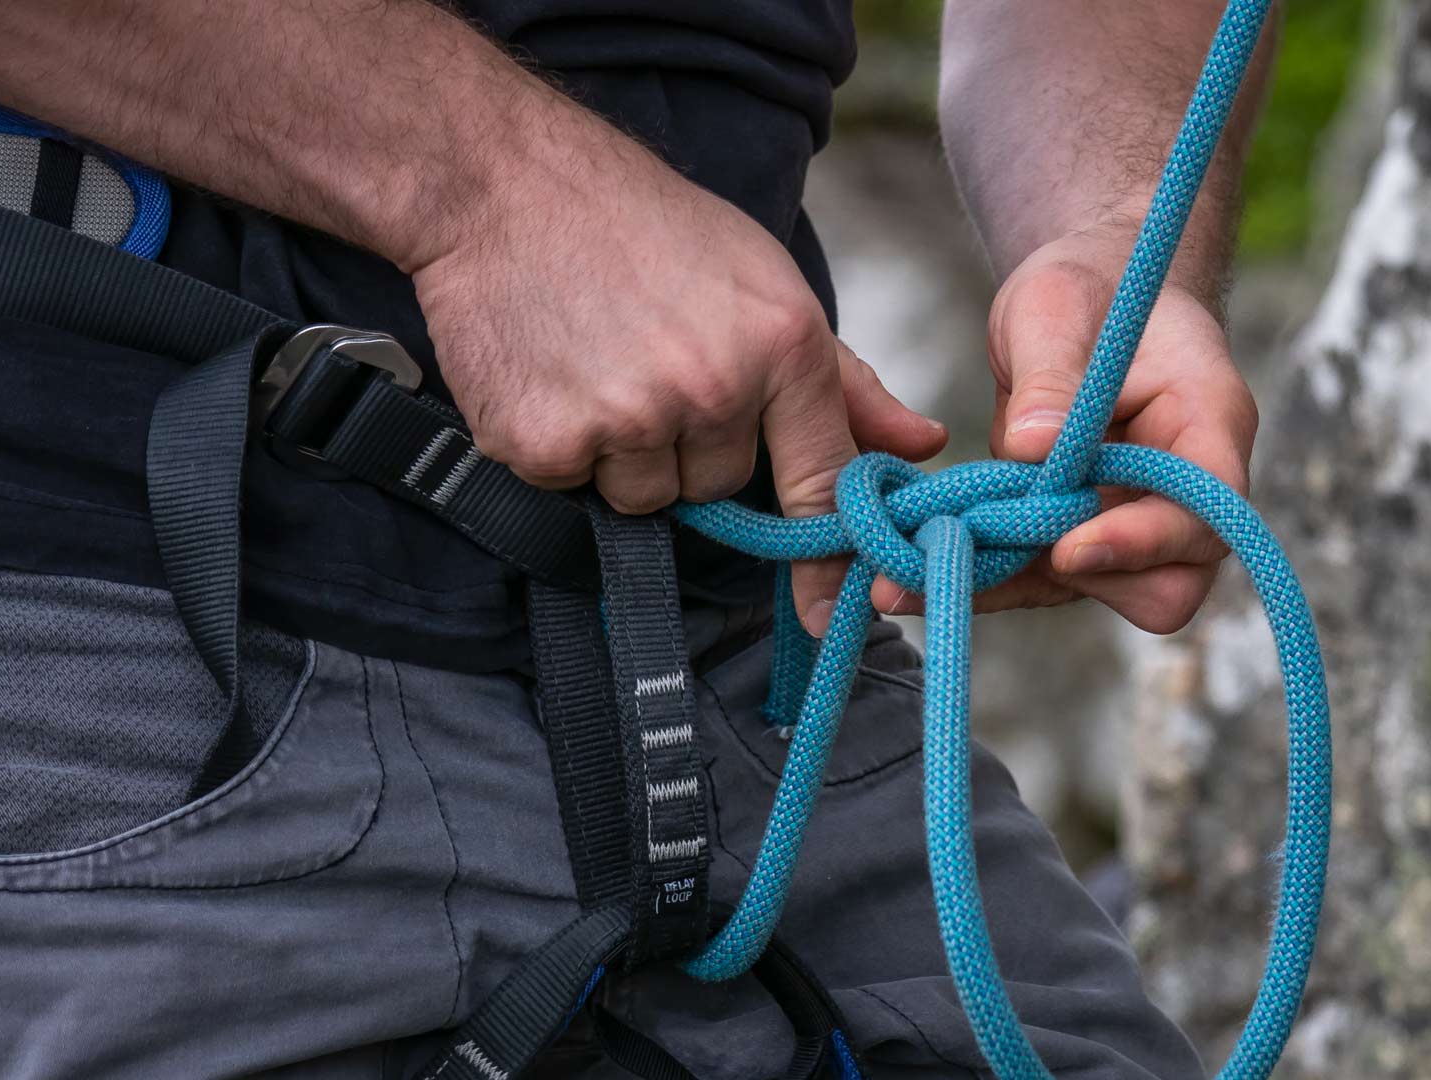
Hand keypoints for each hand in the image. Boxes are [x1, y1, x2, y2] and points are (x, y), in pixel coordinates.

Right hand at [407, 114, 945, 635]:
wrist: (508, 185)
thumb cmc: (650, 229)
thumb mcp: (766, 284)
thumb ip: (845, 382)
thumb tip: (922, 442)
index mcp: (784, 346)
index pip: (822, 478)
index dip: (828, 554)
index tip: (831, 616)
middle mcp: (714, 388)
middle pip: (719, 488)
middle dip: (688, 446)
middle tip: (651, 366)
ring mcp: (629, 418)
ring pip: (646, 496)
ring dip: (623, 454)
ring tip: (599, 363)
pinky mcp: (549, 439)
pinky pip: (572, 485)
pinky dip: (558, 445)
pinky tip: (552, 372)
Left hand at [869, 230, 1256, 633]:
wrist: (1082, 296)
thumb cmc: (1087, 287)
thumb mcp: (1056, 308)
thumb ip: (1050, 376)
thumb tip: (1029, 449)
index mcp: (1209, 421)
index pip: (1206, 510)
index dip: (1145, 540)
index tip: (1069, 545)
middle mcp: (1185, 488)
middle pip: (1168, 583)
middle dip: (1087, 576)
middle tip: (995, 547)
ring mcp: (1135, 520)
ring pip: (1097, 594)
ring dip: (1019, 583)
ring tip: (928, 567)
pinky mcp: (1081, 534)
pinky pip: (1043, 580)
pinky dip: (986, 579)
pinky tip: (905, 581)